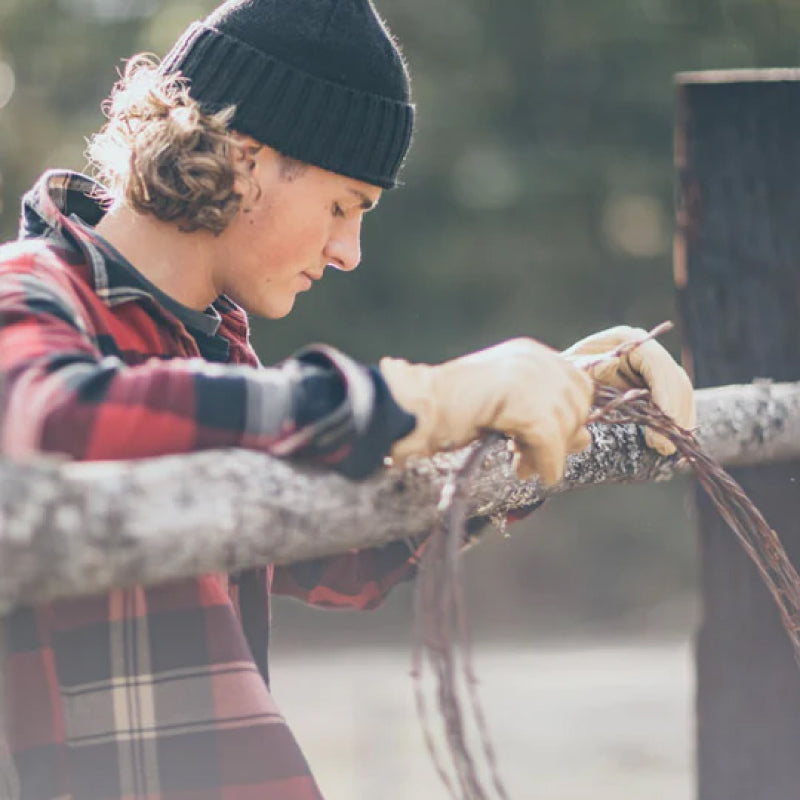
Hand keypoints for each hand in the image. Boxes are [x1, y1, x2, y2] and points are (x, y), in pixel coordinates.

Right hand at [380, 338, 593, 484]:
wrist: (416, 408)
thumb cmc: (452, 412)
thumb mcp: (507, 411)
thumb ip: (543, 418)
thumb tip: (584, 439)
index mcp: (529, 354)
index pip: (577, 386)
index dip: (569, 420)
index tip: (548, 445)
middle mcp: (533, 357)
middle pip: (577, 404)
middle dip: (562, 438)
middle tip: (533, 461)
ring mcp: (527, 373)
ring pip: (564, 423)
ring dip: (549, 454)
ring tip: (523, 468)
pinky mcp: (519, 396)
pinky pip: (548, 437)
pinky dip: (545, 461)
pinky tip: (529, 473)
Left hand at [562, 325, 695, 455]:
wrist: (558, 382)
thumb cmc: (560, 375)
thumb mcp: (568, 371)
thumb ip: (585, 368)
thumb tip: (611, 365)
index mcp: (625, 339)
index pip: (656, 362)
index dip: (665, 390)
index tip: (665, 419)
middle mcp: (643, 350)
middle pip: (674, 377)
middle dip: (674, 412)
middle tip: (665, 444)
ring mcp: (651, 368)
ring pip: (679, 393)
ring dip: (677, 422)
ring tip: (664, 448)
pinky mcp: (652, 386)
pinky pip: (672, 403)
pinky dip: (671, 424)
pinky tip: (664, 444)